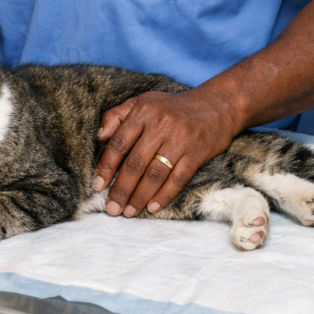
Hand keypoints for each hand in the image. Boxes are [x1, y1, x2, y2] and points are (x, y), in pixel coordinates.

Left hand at [93, 88, 236, 217]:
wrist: (215, 106)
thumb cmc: (172, 107)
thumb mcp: (143, 101)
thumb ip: (117, 116)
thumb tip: (99, 137)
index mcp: (144, 110)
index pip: (120, 142)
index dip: (107, 166)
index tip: (98, 185)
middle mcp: (161, 124)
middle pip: (136, 163)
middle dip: (121, 189)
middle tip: (112, 208)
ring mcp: (180, 139)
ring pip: (155, 174)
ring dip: (140, 196)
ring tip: (129, 211)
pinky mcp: (197, 153)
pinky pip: (178, 178)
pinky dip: (164, 195)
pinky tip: (152, 207)